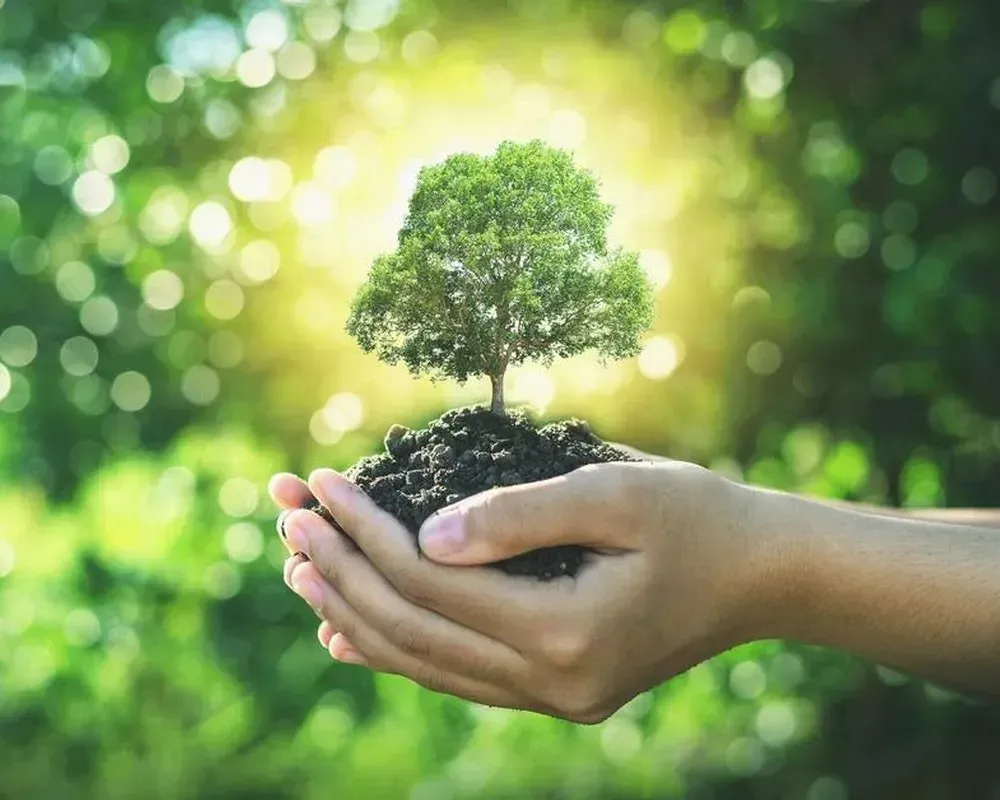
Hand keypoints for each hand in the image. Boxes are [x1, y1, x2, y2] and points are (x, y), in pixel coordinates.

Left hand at [268, 461, 768, 722]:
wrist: (761, 576)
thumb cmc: (699, 518)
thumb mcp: (618, 493)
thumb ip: (518, 514)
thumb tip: (424, 532)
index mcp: (566, 634)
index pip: (431, 581)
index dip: (367, 530)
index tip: (322, 481)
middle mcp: (551, 684)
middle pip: (413, 628)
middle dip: (340, 570)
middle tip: (283, 518)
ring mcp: (552, 698)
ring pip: (425, 662)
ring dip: (355, 612)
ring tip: (298, 568)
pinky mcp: (556, 691)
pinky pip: (455, 677)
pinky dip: (397, 650)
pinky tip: (348, 631)